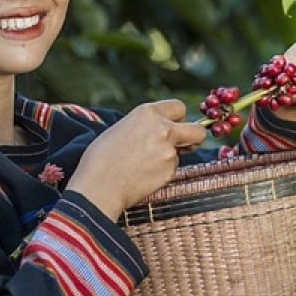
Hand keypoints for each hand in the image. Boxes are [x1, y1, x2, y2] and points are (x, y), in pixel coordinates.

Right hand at [67, 99, 206, 220]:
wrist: (98, 187)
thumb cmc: (101, 158)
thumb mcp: (122, 128)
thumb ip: (145, 125)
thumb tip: (159, 129)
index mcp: (147, 113)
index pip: (179, 107)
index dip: (178, 118)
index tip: (175, 126)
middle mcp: (163, 128)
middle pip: (197, 130)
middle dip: (194, 137)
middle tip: (184, 145)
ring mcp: (169, 151)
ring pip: (182, 152)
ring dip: (171, 157)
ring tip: (144, 164)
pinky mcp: (170, 171)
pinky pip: (172, 169)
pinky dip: (162, 172)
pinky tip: (143, 175)